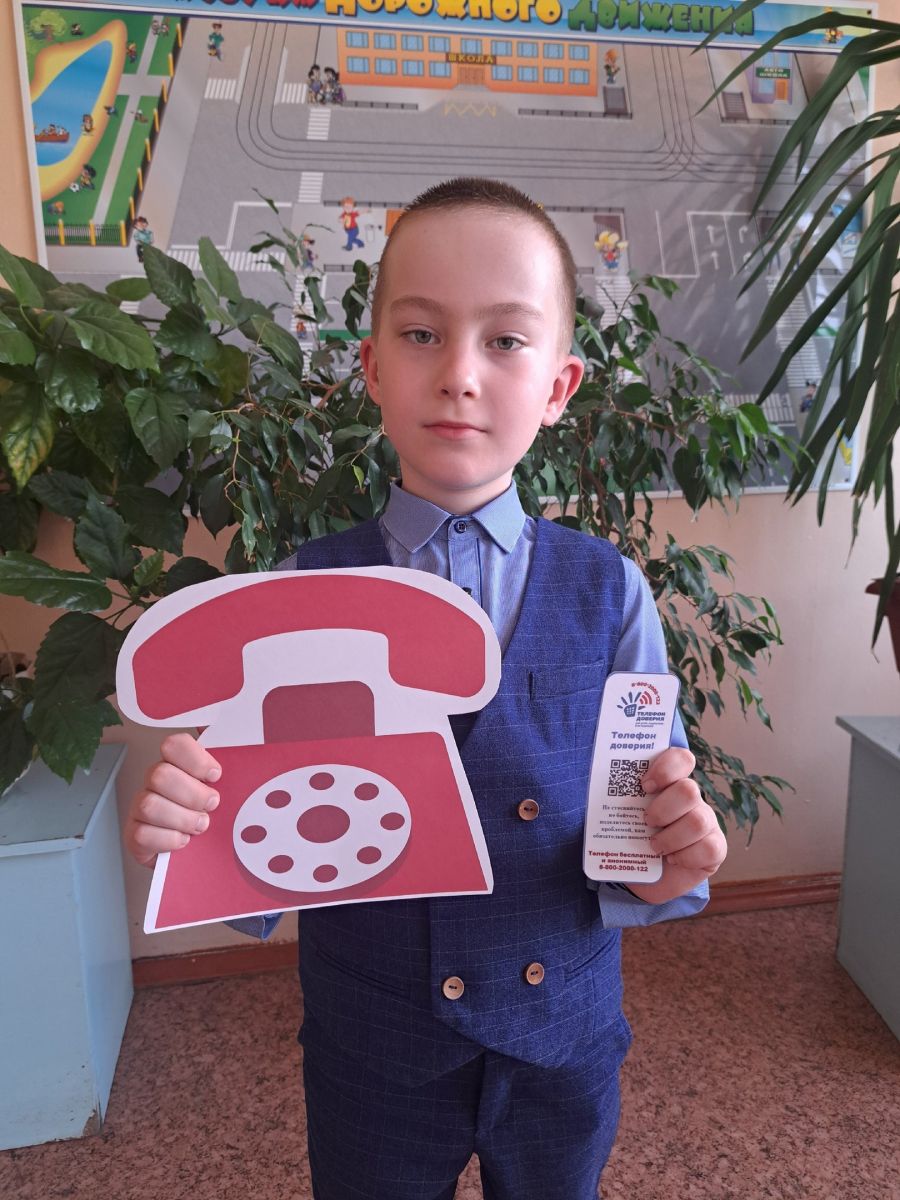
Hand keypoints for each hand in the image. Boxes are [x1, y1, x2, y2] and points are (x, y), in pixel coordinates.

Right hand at [123, 733, 221, 867]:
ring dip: (182, 818)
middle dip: (192, 794)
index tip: (215, 776)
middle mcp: (154, 781)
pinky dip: (168, 839)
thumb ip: (229, 769)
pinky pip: (142, 833)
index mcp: (177, 763)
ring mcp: (140, 807)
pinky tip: (183, 841)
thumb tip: (244, 746)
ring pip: (149, 804)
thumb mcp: (225, 788)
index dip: (195, 759)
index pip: (174, 745)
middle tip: (212, 806)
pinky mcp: (135, 834)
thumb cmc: (210, 814)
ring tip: (201, 826)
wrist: (197, 851)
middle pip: (160, 774)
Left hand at [625, 746, 726, 903]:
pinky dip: (686, 856)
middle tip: (646, 821)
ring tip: (654, 846)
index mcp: (669, 783)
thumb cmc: (630, 839)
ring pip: (698, 821)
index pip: (681, 759)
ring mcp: (706, 823)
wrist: (640, 877)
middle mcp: (692, 800)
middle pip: (689, 790)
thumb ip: (614, 801)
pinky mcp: (714, 849)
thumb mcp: (618, 817)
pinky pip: (710, 848)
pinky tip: (672, 859)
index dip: (666, 767)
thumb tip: (595, 793)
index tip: (645, 785)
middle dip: (663, 809)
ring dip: (671, 837)